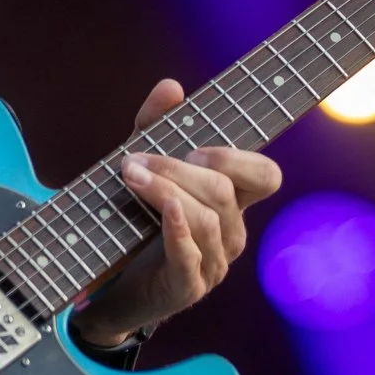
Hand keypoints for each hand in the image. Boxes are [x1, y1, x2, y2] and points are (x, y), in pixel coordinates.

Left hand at [74, 79, 283, 348]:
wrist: (107, 284)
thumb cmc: (134, 220)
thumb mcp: (143, 167)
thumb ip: (156, 126)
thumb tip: (172, 86)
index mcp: (232, 201)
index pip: (266, 176)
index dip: (239, 158)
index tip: (196, 148)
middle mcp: (231, 232)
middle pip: (224, 191)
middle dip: (177, 169)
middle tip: (134, 161)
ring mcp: (214, 263)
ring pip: (208, 220)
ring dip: (165, 192)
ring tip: (130, 178)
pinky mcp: (189, 288)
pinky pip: (191, 257)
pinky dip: (178, 230)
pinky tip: (161, 211)